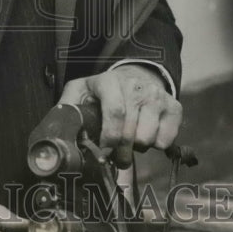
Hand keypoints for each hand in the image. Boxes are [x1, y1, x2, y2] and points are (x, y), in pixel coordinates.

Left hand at [59, 63, 181, 167]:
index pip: (115, 112)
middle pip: (131, 132)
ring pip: (148, 138)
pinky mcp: (174, 106)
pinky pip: (166, 140)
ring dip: (137, 146)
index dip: (110, 138)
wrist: (134, 76)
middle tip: (115, 156)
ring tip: (130, 137)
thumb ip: (67, 107)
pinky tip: (146, 133)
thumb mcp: (80, 91)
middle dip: (120, 152)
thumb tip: (58, 128)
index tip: (105, 152)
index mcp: (109, 81)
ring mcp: (157, 95)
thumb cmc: (103, 90)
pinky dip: (156, 144)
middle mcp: (135, 86)